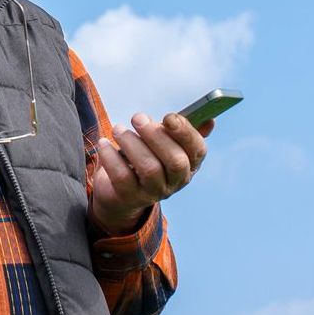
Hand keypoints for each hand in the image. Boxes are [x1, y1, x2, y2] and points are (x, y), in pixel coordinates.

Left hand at [88, 112, 212, 234]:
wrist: (119, 192)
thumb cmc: (145, 157)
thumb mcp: (163, 144)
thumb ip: (181, 131)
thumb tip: (210, 120)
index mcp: (190, 164)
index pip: (198, 150)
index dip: (185, 133)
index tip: (169, 117)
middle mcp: (176, 181)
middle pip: (175, 161)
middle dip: (156, 135)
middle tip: (137, 118)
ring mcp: (154, 192)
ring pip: (149, 168)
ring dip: (131, 143)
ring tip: (118, 129)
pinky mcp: (130, 197)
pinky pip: (122, 176)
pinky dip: (111, 157)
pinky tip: (104, 144)